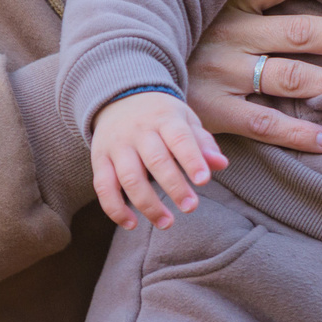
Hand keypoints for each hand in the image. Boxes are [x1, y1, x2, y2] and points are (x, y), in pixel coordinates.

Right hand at [89, 91, 224, 230]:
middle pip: (155, 160)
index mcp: (164, 118)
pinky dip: (115, 208)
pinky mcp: (100, 159)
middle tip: (191, 207)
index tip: (203, 181)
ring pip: (129, 177)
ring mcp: (117, 146)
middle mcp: (138, 131)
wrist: (118, 97)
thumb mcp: (184, 119)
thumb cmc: (161, 115)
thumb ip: (202, 142)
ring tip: (167, 223)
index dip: (191, 160)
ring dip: (148, 204)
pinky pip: (103, 187)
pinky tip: (132, 224)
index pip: (179, 138)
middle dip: (174, 186)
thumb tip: (221, 164)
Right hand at [187, 0, 321, 154]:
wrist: (130, 76)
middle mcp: (229, 34)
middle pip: (297, 31)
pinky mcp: (214, 111)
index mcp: (227, 2)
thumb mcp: (207, 2)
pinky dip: (299, 134)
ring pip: (288, 77)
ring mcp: (223, 74)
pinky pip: (265, 124)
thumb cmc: (185, 32)